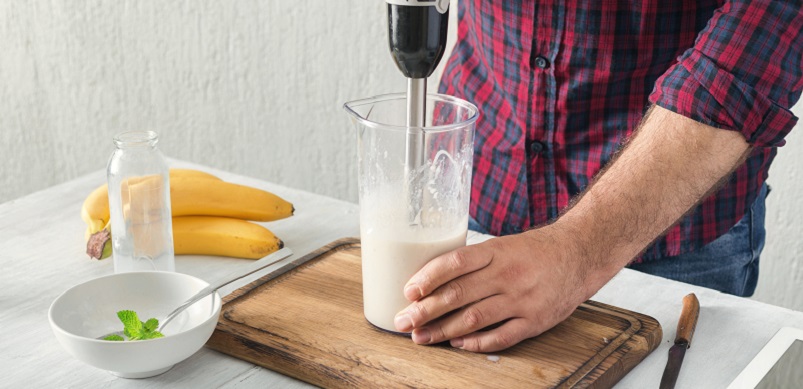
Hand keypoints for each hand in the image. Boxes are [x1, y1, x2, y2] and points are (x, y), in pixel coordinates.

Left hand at [393, 226, 596, 352]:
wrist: (580, 255)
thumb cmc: (535, 251)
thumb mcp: (503, 245)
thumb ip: (474, 261)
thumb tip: (432, 279)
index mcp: (497, 251)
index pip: (456, 262)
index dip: (429, 277)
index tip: (409, 291)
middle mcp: (508, 274)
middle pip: (459, 294)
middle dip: (426, 310)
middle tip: (404, 321)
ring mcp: (522, 299)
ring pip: (474, 318)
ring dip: (443, 330)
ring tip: (422, 336)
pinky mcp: (535, 321)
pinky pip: (501, 336)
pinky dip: (476, 342)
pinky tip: (457, 343)